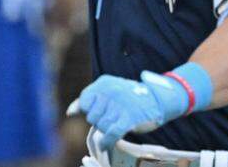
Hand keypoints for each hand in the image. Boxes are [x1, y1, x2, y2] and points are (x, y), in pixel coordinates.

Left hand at [69, 72, 188, 147]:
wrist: (158, 98)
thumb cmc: (130, 96)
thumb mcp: (109, 91)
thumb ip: (88, 100)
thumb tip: (69, 113)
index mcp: (104, 82)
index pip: (85, 101)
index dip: (90, 110)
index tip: (100, 111)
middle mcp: (110, 91)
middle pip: (92, 116)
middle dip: (100, 121)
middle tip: (112, 118)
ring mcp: (120, 105)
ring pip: (101, 126)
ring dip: (107, 130)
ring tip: (116, 125)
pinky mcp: (129, 118)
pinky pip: (111, 134)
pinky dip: (107, 142)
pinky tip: (105, 145)